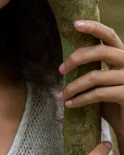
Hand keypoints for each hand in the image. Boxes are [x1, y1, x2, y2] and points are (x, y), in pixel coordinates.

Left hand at [56, 20, 123, 136]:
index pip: (109, 36)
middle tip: (60, 70)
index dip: (94, 28)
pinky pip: (97, 94)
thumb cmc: (112, 103)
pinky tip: (70, 104)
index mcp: (122, 56)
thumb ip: (92, 72)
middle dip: (76, 59)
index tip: (75, 25)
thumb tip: (66, 67)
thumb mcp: (102, 83)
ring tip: (61, 95)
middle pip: (99, 51)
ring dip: (72, 87)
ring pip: (94, 76)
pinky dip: (80, 99)